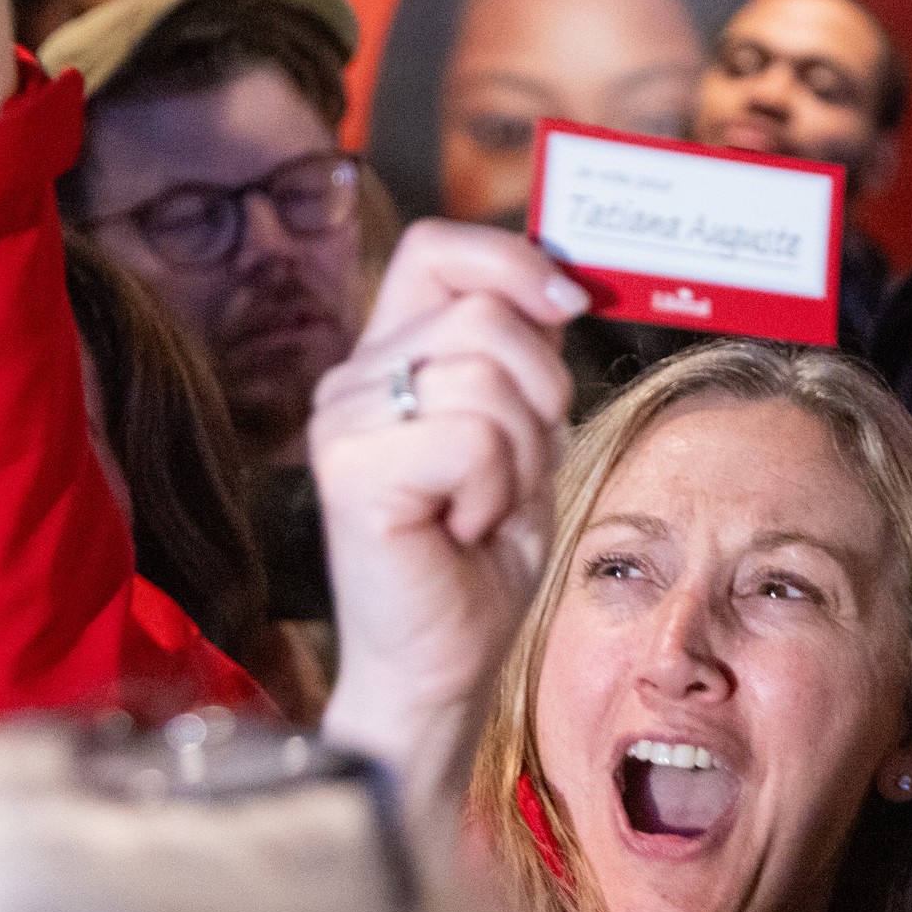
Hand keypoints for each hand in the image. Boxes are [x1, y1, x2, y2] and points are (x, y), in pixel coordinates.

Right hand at [313, 221, 583, 793]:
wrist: (442, 662)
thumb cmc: (478, 557)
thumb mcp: (522, 434)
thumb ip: (524, 357)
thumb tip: (566, 283)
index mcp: (389, 358)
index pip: (436, 249)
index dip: (511, 260)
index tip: (568, 306)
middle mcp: (353, 380)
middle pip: (483, 315)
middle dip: (541, 392)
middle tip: (515, 469)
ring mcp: (343, 422)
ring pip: (486, 374)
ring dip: (523, 451)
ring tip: (484, 504)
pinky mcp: (352, 470)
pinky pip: (474, 437)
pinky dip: (495, 489)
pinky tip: (461, 529)